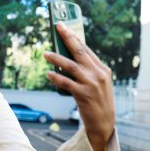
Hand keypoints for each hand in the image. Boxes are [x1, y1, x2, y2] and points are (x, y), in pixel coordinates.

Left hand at [44, 22, 114, 150]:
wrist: (103, 122)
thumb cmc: (97, 100)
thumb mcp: (97, 82)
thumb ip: (87, 70)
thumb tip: (67, 57)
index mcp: (102, 69)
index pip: (86, 49)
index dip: (74, 37)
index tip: (64, 28)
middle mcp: (98, 74)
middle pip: (79, 52)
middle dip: (67, 38)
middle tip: (57, 28)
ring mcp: (91, 84)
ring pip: (71, 66)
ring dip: (56, 58)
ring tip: (45, 54)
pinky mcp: (83, 94)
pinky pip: (66, 83)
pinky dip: (56, 78)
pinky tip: (48, 74)